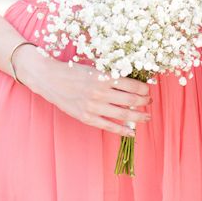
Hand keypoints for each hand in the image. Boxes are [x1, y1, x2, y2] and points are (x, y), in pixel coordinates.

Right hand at [14, 44, 151, 135]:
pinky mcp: (86, 117)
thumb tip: (132, 83)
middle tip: (150, 102)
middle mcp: (101, 92)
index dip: (144, 88)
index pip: (132, 84)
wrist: (51, 79)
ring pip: (123, 114)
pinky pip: (109, 126)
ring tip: (147, 117)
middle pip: (131, 99)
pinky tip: (132, 131)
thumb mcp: (94, 68)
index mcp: (104, 77)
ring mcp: (94, 106)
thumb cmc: (74, 71)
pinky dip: (122, 130)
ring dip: (138, 116)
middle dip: (144, 101)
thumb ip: (111, 76)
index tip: (149, 89)